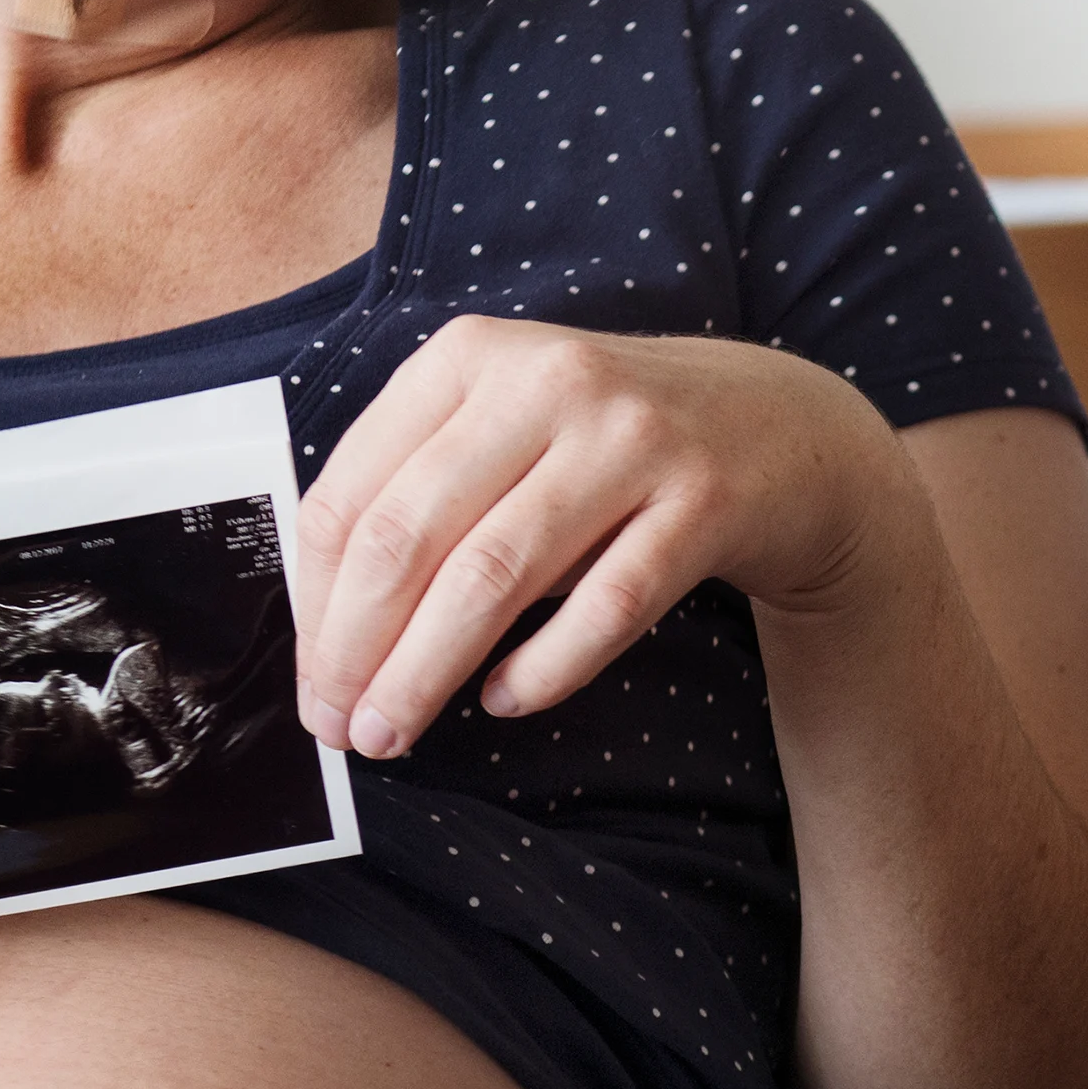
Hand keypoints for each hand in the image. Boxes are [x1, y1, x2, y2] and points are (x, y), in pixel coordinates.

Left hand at [294, 318, 912, 754]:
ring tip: (397, 732)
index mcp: (472, 357)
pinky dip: (545, 666)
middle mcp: (549, 381)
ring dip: (430, 670)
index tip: (312, 681)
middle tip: (342, 727)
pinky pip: (605, 606)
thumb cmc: (604, 444)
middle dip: (361, 649)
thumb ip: (420, 491)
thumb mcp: (504, 426)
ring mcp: (633, 438)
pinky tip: (505, 701)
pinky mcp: (703, 500)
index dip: (318, 603)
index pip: (357, 492)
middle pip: (414, 538)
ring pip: (495, 575)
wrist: (775, 426)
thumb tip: (331, 631)